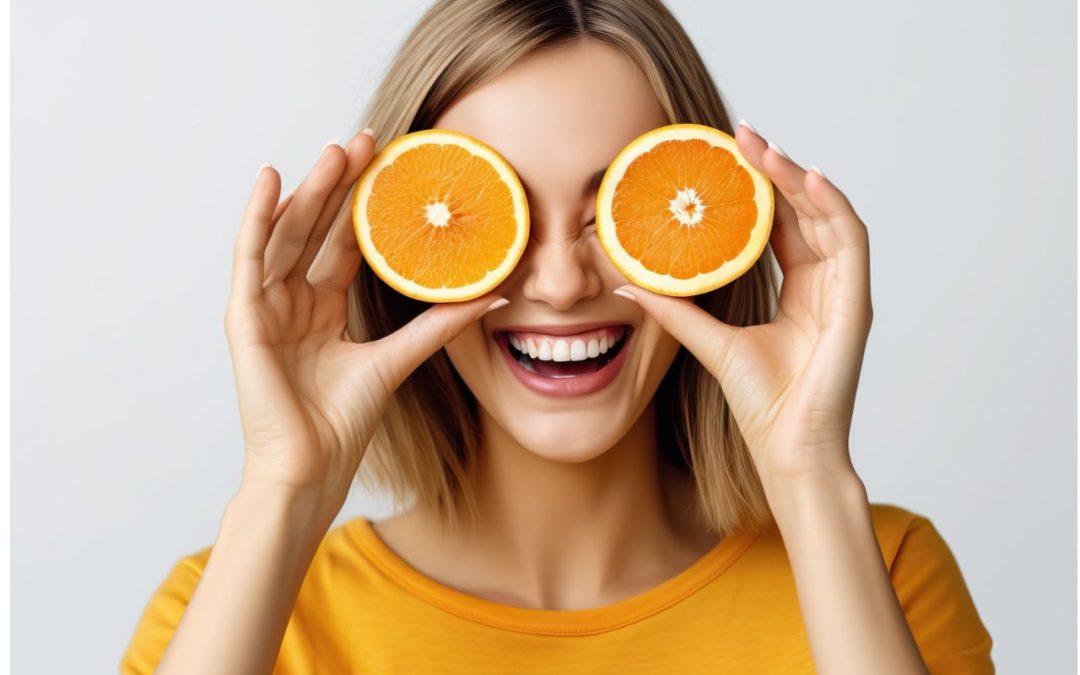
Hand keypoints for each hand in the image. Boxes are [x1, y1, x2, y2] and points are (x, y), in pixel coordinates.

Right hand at [225, 130, 506, 514]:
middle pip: (316, 230)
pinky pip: (249, 258)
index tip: (391, 167)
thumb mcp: (398, 359)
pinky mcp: (244, 318)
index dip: (366, 206)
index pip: (344, 244)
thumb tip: (495, 294)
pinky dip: (257, 218)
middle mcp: (292, 302)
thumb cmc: (344, 424)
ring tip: (336, 152)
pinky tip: (271, 181)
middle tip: (367, 141)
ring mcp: (265, 307)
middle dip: (340, 184)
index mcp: (322, 310)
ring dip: (309, 191)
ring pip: (287, 234)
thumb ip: (439, 324)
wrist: (311, 469)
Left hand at [615, 122, 872, 483]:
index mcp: (799, 292)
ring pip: (828, 215)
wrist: (787, 449)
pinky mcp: (857, 304)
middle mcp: (825, 285)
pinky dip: (832, 206)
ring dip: (798, 178)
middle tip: (740, 135)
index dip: (758, 188)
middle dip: (775, 170)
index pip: (781, 225)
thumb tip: (628, 284)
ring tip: (764, 149)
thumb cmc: (760, 404)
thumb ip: (677, 309)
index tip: (726, 155)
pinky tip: (806, 179)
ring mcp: (845, 292)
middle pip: (804, 211)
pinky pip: (851, 240)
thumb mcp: (709, 341)